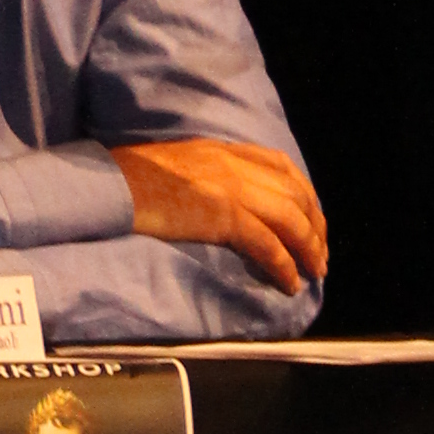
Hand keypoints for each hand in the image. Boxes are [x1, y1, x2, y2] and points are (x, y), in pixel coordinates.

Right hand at [116, 136, 328, 298]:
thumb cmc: (136, 178)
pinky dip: (284, 265)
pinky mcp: (224, 215)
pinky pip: (267, 244)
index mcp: (227, 150)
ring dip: (309, 248)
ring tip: (314, 272)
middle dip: (316, 226)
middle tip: (319, 254)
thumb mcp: (184, 163)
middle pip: (296, 193)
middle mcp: (236, 165)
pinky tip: (289, 283)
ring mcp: (232, 188)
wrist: (114, 185)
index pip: (283, 166)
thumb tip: (231, 199)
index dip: (305, 194)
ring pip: (291, 219)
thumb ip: (213, 172)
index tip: (312, 219)